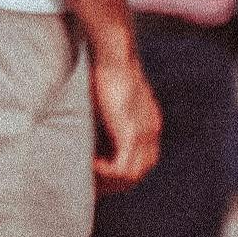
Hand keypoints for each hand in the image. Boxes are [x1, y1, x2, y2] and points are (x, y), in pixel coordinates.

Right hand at [89, 40, 162, 189]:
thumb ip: (106, 108)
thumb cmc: (105, 65)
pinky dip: (105, 172)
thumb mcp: (109, 92)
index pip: (142, 157)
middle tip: (90, 182)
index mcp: (149, 122)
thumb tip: (88, 115)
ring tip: (86, 174)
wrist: (115, 54)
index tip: (97, 171)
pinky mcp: (131, 135)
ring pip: (133, 175)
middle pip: (140, 171)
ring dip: (109, 179)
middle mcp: (151, 131)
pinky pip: (122, 169)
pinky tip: (88, 164)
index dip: (121, 168)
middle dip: (115, 181)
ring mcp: (144, 134)